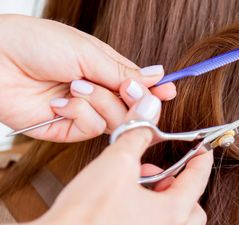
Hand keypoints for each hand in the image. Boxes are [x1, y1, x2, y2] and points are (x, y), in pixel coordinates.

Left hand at [0, 14, 175, 140]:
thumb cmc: (35, 44)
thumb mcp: (87, 52)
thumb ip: (124, 71)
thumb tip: (157, 76)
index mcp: (103, 69)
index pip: (139, 85)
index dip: (155, 91)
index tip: (168, 92)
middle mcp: (97, 93)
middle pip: (133, 108)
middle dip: (130, 99)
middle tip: (124, 90)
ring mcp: (84, 113)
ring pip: (116, 120)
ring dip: (98, 102)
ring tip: (74, 86)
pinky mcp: (69, 130)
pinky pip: (92, 129)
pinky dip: (78, 113)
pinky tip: (60, 102)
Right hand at [27, 89, 212, 224]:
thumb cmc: (86, 216)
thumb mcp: (114, 164)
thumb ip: (135, 138)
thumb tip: (146, 122)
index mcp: (173, 216)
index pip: (198, 182)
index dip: (201, 162)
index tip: (200, 152)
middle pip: (193, 212)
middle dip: (181, 190)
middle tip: (157, 176)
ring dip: (164, 209)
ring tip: (135, 193)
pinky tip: (124, 216)